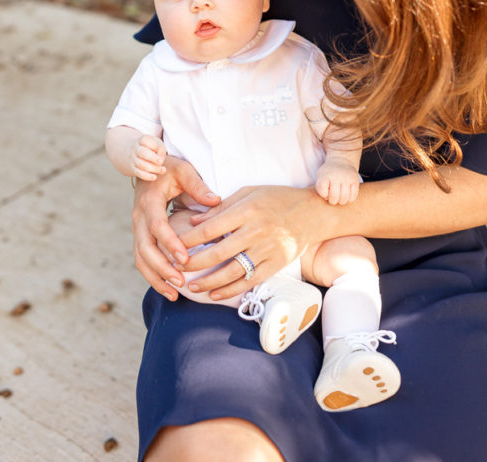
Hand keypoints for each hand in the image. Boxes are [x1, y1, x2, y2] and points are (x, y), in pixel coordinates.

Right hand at [129, 134, 166, 180]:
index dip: (155, 146)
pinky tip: (155, 177)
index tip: (160, 150)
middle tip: (161, 161)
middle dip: (153, 158)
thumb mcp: (156, 143)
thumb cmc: (150, 147)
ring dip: (154, 168)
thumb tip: (161, 160)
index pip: (146, 140)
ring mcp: (133, 159)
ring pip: (141, 164)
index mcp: (142, 140)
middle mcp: (136, 149)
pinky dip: (147, 176)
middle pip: (142, 152)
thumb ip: (161, 148)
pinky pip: (139, 173)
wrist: (132, 153)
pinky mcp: (133, 169)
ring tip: (163, 170)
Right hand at [131, 155, 220, 299]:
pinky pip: (142, 260)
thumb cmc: (168, 168)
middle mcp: (139, 217)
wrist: (146, 166)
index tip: (185, 258)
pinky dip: (152, 276)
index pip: (157, 227)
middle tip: (181, 282)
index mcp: (149, 201)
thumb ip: (197, 185)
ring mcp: (136, 228)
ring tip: (175, 293)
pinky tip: (168, 289)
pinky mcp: (139, 235)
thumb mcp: (183, 170)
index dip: (170, 244)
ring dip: (155, 277)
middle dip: (162, 268)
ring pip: (140, 258)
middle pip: (145, 248)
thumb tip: (215, 200)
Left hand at [175, 185, 330, 301]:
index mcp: (248, 210)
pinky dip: (230, 290)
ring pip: (232, 271)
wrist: (312, 213)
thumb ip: (222, 207)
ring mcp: (267, 250)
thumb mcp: (250, 193)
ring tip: (191, 286)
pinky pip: (249, 281)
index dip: (190, 239)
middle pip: (218, 252)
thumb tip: (194, 221)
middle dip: (194, 263)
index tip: (174, 245)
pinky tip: (214, 294)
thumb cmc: (277, 199)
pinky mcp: (276, 264)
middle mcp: (256, 231)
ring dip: (208, 281)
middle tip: (176, 268)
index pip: (211, 228)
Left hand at [315, 159, 359, 204]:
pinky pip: (353, 196)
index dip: (323, 195)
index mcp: (325, 175)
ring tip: (339, 199)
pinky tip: (347, 196)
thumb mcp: (320, 177)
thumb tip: (328, 198)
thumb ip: (320, 188)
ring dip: (341, 201)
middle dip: (333, 201)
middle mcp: (336, 175)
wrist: (341, 161)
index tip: (325, 192)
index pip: (322, 190)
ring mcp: (347, 178)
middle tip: (333, 199)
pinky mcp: (355, 180)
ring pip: (344, 197)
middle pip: (334, 196)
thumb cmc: (329, 173)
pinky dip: (350, 199)